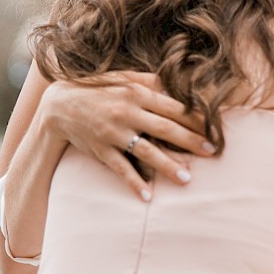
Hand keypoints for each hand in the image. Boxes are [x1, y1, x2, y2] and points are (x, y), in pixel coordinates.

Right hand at [39, 71, 213, 199]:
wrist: (59, 105)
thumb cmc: (95, 89)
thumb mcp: (122, 77)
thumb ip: (148, 80)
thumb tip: (175, 81)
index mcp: (136, 93)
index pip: (172, 107)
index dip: (195, 118)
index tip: (214, 127)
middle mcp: (127, 112)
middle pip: (165, 129)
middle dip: (191, 141)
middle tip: (212, 152)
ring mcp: (114, 133)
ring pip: (146, 151)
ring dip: (168, 166)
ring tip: (187, 179)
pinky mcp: (102, 149)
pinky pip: (121, 168)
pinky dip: (134, 182)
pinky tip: (148, 196)